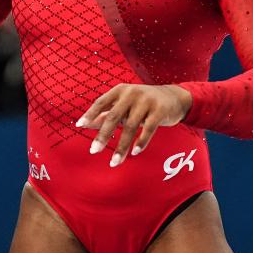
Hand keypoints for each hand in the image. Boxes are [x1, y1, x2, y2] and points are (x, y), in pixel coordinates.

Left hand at [76, 84, 192, 167]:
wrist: (173, 97)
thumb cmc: (143, 103)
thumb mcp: (124, 104)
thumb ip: (106, 113)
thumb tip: (85, 124)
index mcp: (120, 91)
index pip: (101, 102)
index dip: (90, 114)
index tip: (79, 125)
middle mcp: (132, 94)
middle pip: (113, 117)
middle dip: (103, 135)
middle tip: (94, 151)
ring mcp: (146, 102)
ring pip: (130, 127)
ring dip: (122, 146)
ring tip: (114, 162)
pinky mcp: (159, 111)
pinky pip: (148, 129)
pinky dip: (141, 142)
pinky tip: (135, 153)